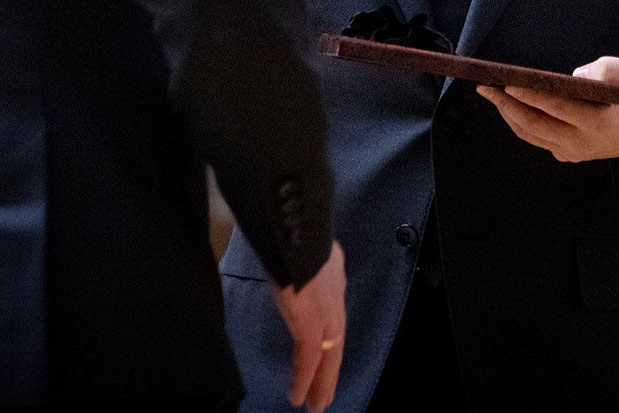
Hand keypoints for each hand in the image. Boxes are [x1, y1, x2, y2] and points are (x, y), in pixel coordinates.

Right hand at [273, 240, 344, 411]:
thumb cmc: (289, 224)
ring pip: (328, 354)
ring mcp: (326, 309)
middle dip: (331, 367)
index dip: (329, 332)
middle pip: (336, 338)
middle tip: (325, 392)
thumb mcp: (294, 239)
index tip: (324, 348)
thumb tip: (281, 248)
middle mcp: (335, 292)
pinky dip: (304, 380)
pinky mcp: (312, 324)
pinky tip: (298, 398)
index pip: (333, 309)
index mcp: (331, 270)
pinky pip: (309, 359)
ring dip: (322, 381)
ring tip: (316, 404)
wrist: (295, 224)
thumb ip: (294, 252)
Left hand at [478, 56, 618, 162]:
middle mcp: (583, 142)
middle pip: (535, 124)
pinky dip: (518, 123)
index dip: (531, 95)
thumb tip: (576, 76)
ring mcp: (573, 152)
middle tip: (486, 86)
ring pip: (531, 134)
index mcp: (601, 123)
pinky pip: (536, 138)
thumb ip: (610, 69)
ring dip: (507, 114)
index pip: (558, 107)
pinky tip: (507, 106)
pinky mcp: (567, 154)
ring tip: (490, 93)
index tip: (509, 83)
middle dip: (507, 104)